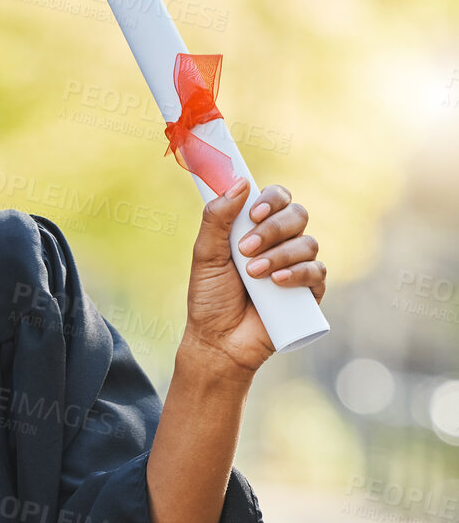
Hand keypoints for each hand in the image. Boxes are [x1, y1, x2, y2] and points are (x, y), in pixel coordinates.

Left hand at [181, 176, 326, 375]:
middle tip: (245, 250)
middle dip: (272, 229)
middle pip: (296, 215)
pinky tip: (277, 281)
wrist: (218, 340)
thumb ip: (216, 219)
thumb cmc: (210, 297)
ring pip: (307, 243)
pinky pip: (317, 271)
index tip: (252, 213)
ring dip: (279, 254)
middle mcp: (281, 243)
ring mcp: (297, 266)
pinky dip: (298, 273)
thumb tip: (239, 183)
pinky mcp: (309, 291)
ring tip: (253, 274)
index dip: (271, 199)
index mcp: (256, 229)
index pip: (277, 198)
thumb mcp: (205, 255)